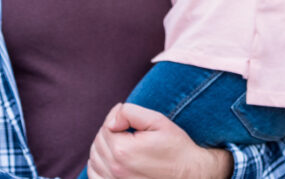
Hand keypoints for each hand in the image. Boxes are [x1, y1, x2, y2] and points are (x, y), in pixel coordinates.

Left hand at [86, 103, 232, 178]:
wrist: (191, 175)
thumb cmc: (177, 149)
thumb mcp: (158, 122)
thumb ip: (130, 112)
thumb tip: (111, 119)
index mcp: (123, 150)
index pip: (106, 127)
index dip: (117, 120)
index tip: (130, 122)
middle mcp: (116, 170)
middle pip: (98, 142)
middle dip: (110, 133)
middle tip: (128, 132)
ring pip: (94, 159)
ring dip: (103, 149)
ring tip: (121, 145)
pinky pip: (95, 176)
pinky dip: (98, 166)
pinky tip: (112, 161)